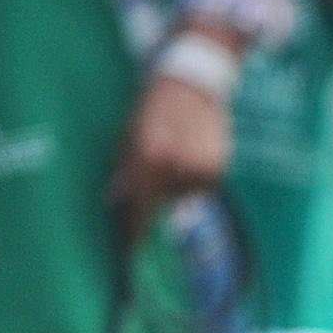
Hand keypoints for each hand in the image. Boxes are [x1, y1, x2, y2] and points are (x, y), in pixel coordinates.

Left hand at [111, 63, 231, 239]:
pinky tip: (191, 152)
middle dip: (153, 197)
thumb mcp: (130, 132)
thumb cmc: (154, 105)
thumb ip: (125, 168)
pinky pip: (199, 189)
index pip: (140, 206)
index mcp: (150, 156)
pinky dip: (192, 178)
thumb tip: (115, 201)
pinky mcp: (218, 171)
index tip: (129, 250)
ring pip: (181, 196)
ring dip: (174, 184)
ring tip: (175, 151)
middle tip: (156, 172)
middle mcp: (177, 167)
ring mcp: (200, 170)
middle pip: (161, 203)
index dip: (134, 231)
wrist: (195, 82)